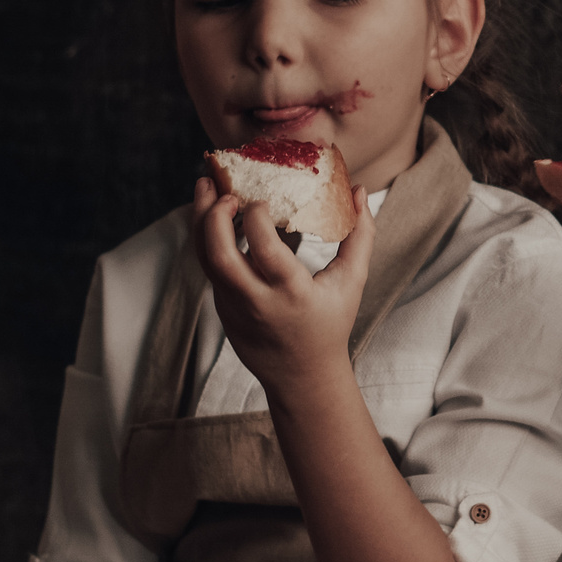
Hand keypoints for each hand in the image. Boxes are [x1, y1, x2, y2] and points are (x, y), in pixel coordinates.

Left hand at [193, 177, 372, 395]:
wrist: (301, 373)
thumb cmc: (330, 323)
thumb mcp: (352, 281)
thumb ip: (360, 236)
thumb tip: (361, 191)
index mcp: (292, 294)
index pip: (265, 250)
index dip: (256, 218)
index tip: (262, 199)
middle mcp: (257, 301)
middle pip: (220, 255)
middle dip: (214, 216)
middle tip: (225, 190)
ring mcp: (234, 306)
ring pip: (205, 259)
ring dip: (200, 221)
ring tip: (204, 187)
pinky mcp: (222, 307)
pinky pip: (209, 266)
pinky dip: (208, 237)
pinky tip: (216, 215)